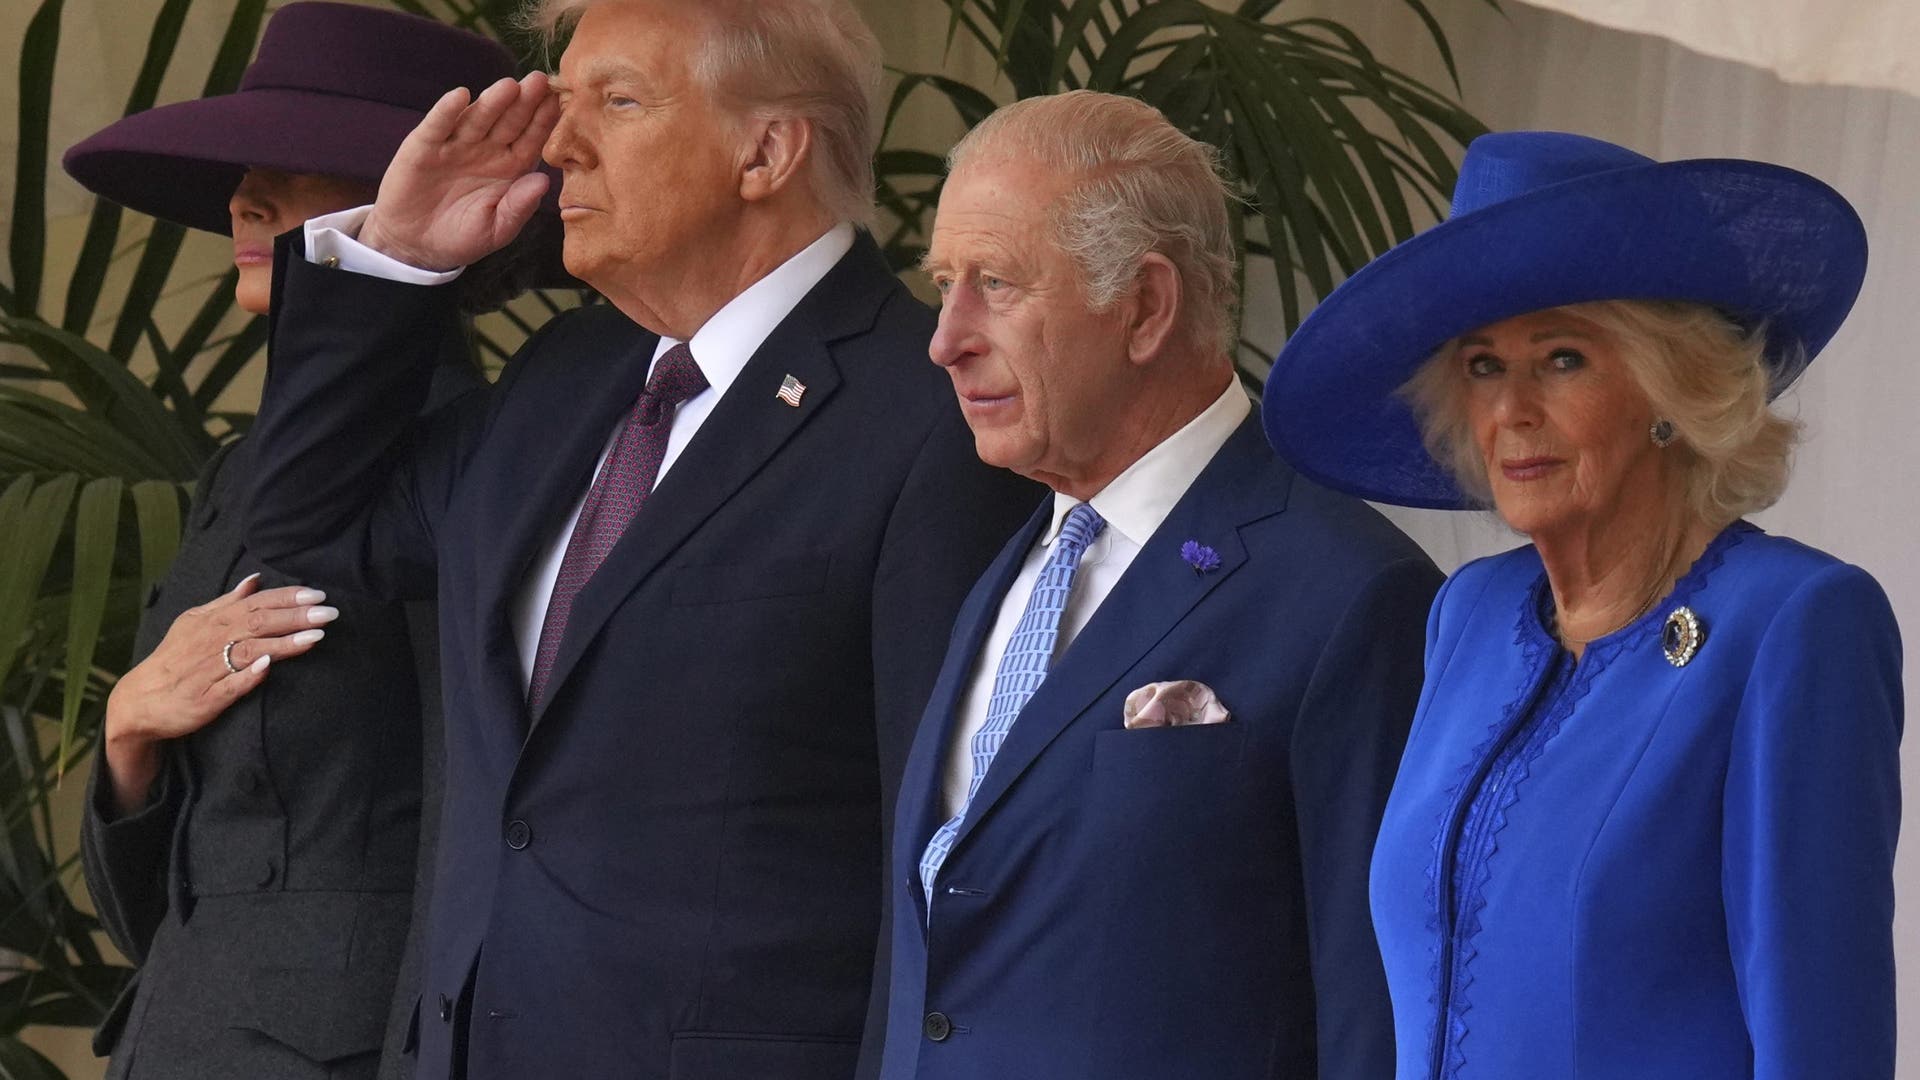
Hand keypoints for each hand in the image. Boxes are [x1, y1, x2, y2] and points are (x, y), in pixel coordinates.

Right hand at [101, 574, 335, 816]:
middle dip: (295, 616)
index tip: (317, 594)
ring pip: (249, 651)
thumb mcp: (195, 622)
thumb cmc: (175, 658)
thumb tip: (255, 579)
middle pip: (258, 623)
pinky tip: (268, 667)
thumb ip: (226, 601)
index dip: (287, 598)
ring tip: (315, 637)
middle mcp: (211, 641)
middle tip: (330, 612)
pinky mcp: (206, 698)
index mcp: (212, 621)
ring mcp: (209, 670)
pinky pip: (229, 685)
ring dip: (283, 644)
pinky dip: (247, 675)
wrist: (140, 699)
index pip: (255, 604)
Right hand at [359, 71, 560, 271]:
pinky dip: (447, 111)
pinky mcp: (424, 146)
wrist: (417, 246)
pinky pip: (438, 125)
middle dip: (524, 102)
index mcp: (510, 167)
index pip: (531, 140)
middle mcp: (486, 150)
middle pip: (508, 121)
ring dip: (492, 102)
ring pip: (477, 118)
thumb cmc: (463, 237)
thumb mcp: (496, 229)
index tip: (560, 103)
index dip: (544, 122)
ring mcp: (456, 144)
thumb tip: (544, 181)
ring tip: (509, 86)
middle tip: (541, 81)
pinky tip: (460, 96)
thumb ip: (518, 206)